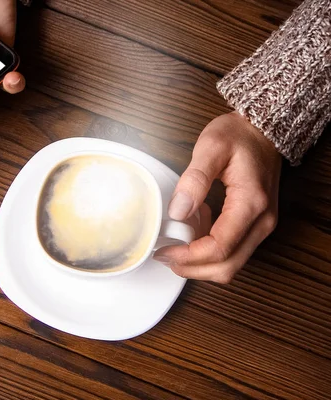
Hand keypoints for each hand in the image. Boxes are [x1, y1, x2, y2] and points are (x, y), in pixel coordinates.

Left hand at [154, 112, 281, 282]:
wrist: (263, 129)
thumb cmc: (239, 135)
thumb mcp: (211, 147)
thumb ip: (194, 180)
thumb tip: (178, 211)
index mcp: (251, 204)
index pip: (219, 248)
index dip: (188, 257)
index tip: (165, 251)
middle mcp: (262, 222)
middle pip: (227, 267)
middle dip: (193, 268)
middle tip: (165, 256)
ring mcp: (261, 226)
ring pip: (231, 264)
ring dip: (201, 262)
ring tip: (176, 243)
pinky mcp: (255, 225)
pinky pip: (232, 251)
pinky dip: (209, 251)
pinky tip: (193, 230)